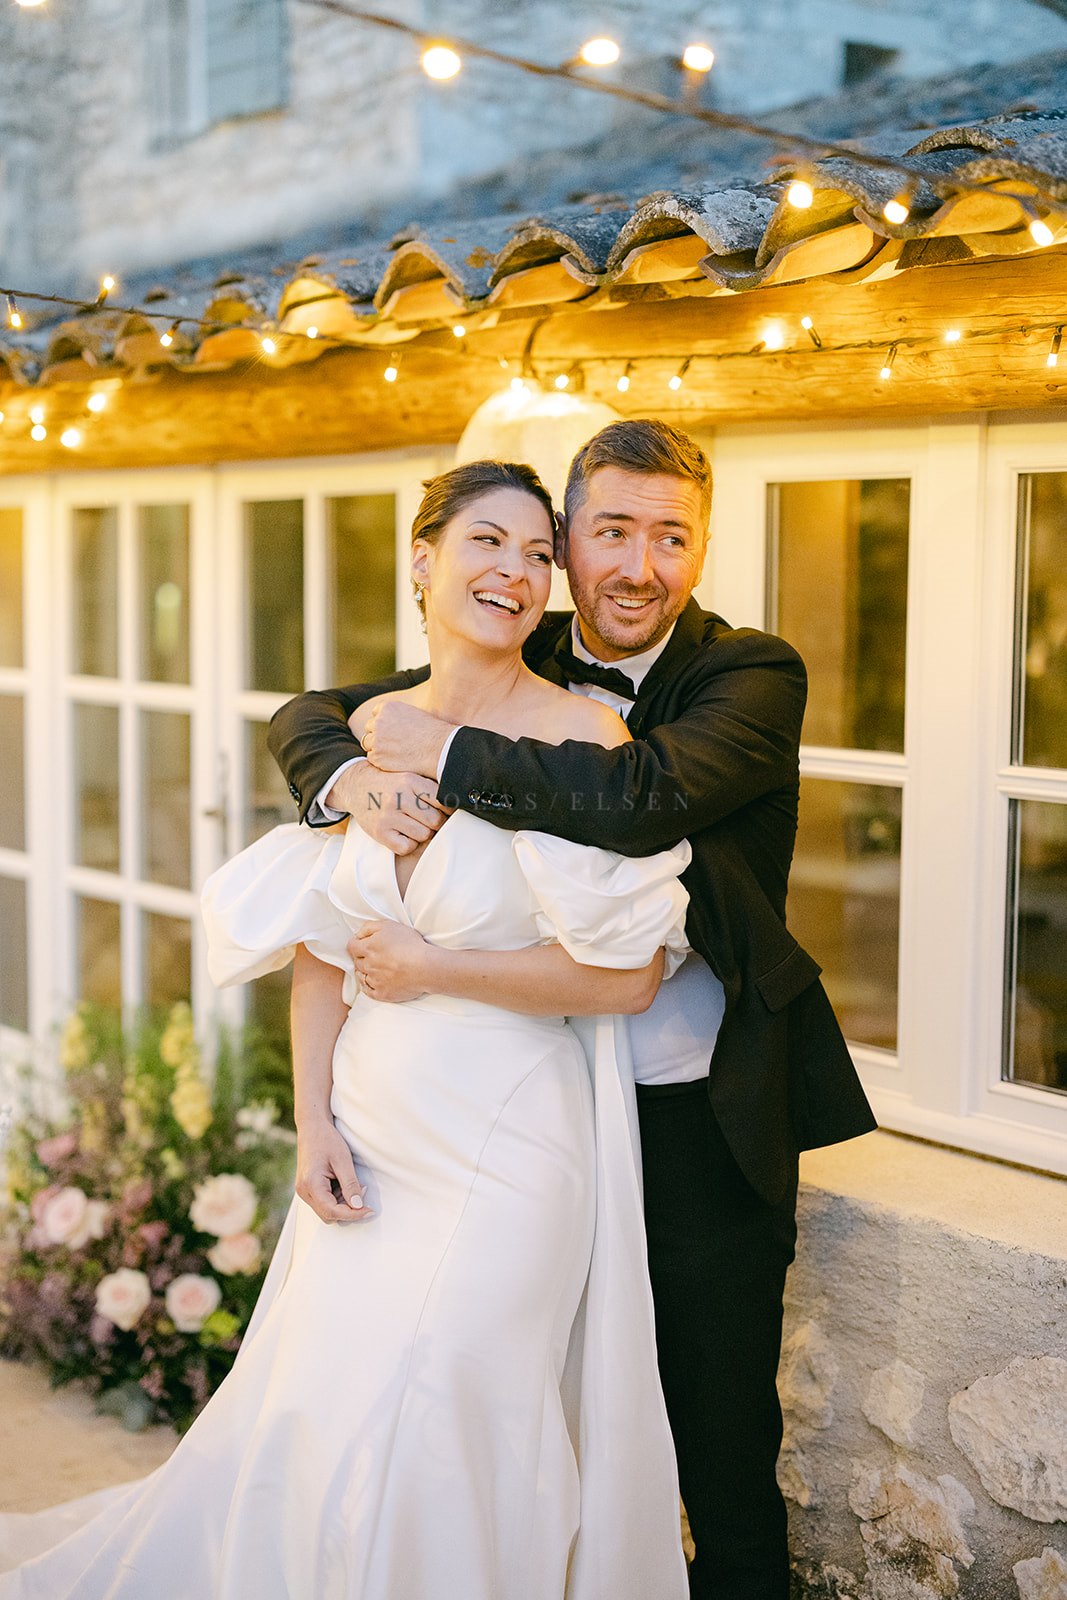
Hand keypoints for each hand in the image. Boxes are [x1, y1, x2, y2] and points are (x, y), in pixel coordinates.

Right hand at [295, 1120, 372, 1222]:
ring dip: (343, 1204)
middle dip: (348, 1210)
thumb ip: (350, 1185)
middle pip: (328, 1215)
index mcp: (311, 1185)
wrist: (312, 1127)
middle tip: (363, 1192)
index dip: (353, 1215)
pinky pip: (324, 1202)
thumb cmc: (326, 1140)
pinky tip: (344, 1183)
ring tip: (354, 1184)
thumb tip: (358, 1206)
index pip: (332, 1212)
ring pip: (326, 1211)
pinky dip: (337, 1198)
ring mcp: (304, 1191)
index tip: (370, 1211)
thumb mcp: (342, 1160)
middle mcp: (304, 1192)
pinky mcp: (308, 1188)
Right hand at [329, 762, 449, 854]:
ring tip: (415, 826)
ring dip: (423, 834)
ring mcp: (388, 816)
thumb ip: (430, 788)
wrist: (357, 786)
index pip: (442, 800)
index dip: (448, 809)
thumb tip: (458, 805)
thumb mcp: (409, 776)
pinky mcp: (379, 832)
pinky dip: (409, 844)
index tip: (445, 811)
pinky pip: (406, 847)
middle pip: (435, 820)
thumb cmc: (391, 784)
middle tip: (431, 821)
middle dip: (437, 824)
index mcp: (410, 781)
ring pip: (423, 835)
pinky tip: (404, 834)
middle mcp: (399, 797)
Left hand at [351, 920, 434, 1002]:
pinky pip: (369, 991)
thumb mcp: (388, 925)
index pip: (351, 947)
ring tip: (379, 968)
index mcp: (368, 948)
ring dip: (366, 971)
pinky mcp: (382, 994)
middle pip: (357, 961)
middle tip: (376, 955)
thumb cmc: (410, 944)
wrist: (425, 967)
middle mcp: (368, 965)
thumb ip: (368, 927)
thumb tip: (358, 934)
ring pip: (362, 976)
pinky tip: (377, 981)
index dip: (356, 944)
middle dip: (363, 957)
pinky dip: (370, 986)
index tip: (364, 944)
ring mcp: (374, 981)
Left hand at [355, 700, 455, 777]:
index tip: (393, 730)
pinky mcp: (377, 757)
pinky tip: (395, 761)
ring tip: (395, 752)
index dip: (384, 722)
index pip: (376, 713)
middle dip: (379, 734)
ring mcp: (376, 740)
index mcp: (388, 708)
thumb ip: (396, 716)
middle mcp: (379, 721)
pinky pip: (372, 758)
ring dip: (378, 747)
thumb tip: (388, 723)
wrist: (439, 749)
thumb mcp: (413, 714)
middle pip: (370, 727)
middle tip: (394, 743)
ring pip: (368, 743)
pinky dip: (381, 760)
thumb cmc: (432, 732)